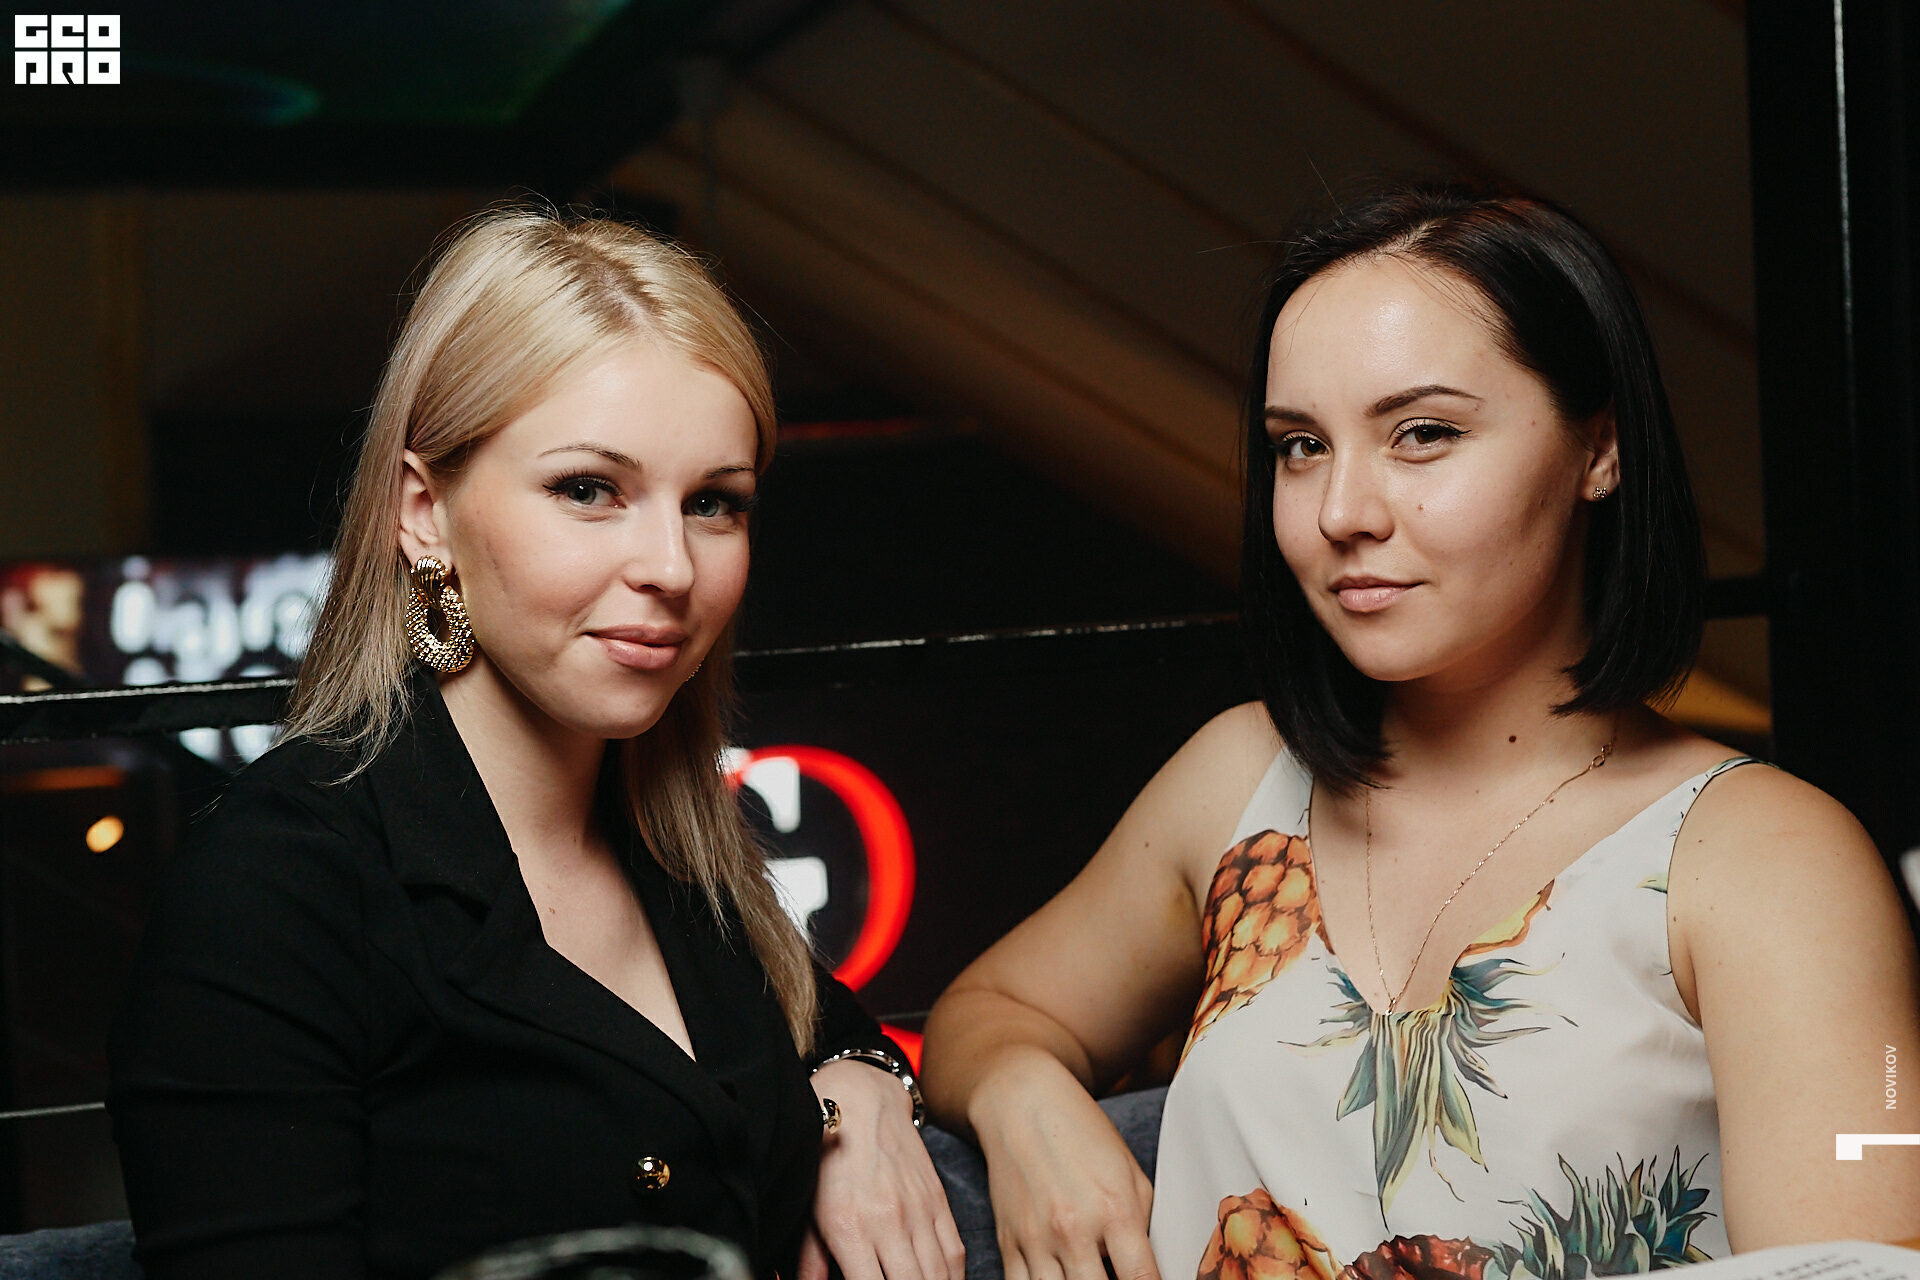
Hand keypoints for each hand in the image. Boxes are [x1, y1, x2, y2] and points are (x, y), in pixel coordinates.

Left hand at [802, 1058, 965, 1279]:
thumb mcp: (806, 1209)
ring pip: (939, 1276)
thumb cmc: (826, 1156)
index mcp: (851, 1229)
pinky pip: (954, 1252)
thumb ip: (810, 1260)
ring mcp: (918, 1211)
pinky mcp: (937, 1200)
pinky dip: (954, 1278)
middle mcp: (889, 1223)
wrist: (860, 1097)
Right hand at [972, 1058, 1159, 1279]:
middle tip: (1115, 1276)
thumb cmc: (1081, 1133)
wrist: (1021, 1103)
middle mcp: (1074, 1230)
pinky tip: (1057, 1278)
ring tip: (1085, 1275)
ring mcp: (1036, 1240)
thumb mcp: (1129, 1172)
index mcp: (1115, 1211)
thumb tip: (1149, 1270)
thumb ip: (1142, 1225)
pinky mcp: (1007, 1242)